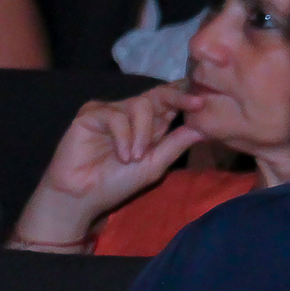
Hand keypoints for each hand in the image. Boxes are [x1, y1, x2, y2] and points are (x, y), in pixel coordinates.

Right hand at [11, 82, 204, 248]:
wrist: (82, 197)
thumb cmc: (118, 182)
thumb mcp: (156, 164)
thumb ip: (177, 144)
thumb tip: (206, 127)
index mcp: (151, 123)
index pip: (171, 100)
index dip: (187, 96)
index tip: (206, 99)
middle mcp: (132, 113)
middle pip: (159, 93)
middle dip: (178, 98)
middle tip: (195, 104)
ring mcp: (111, 111)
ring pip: (140, 105)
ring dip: (143, 133)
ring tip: (135, 157)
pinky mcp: (90, 114)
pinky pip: (116, 116)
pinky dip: (124, 136)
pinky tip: (122, 155)